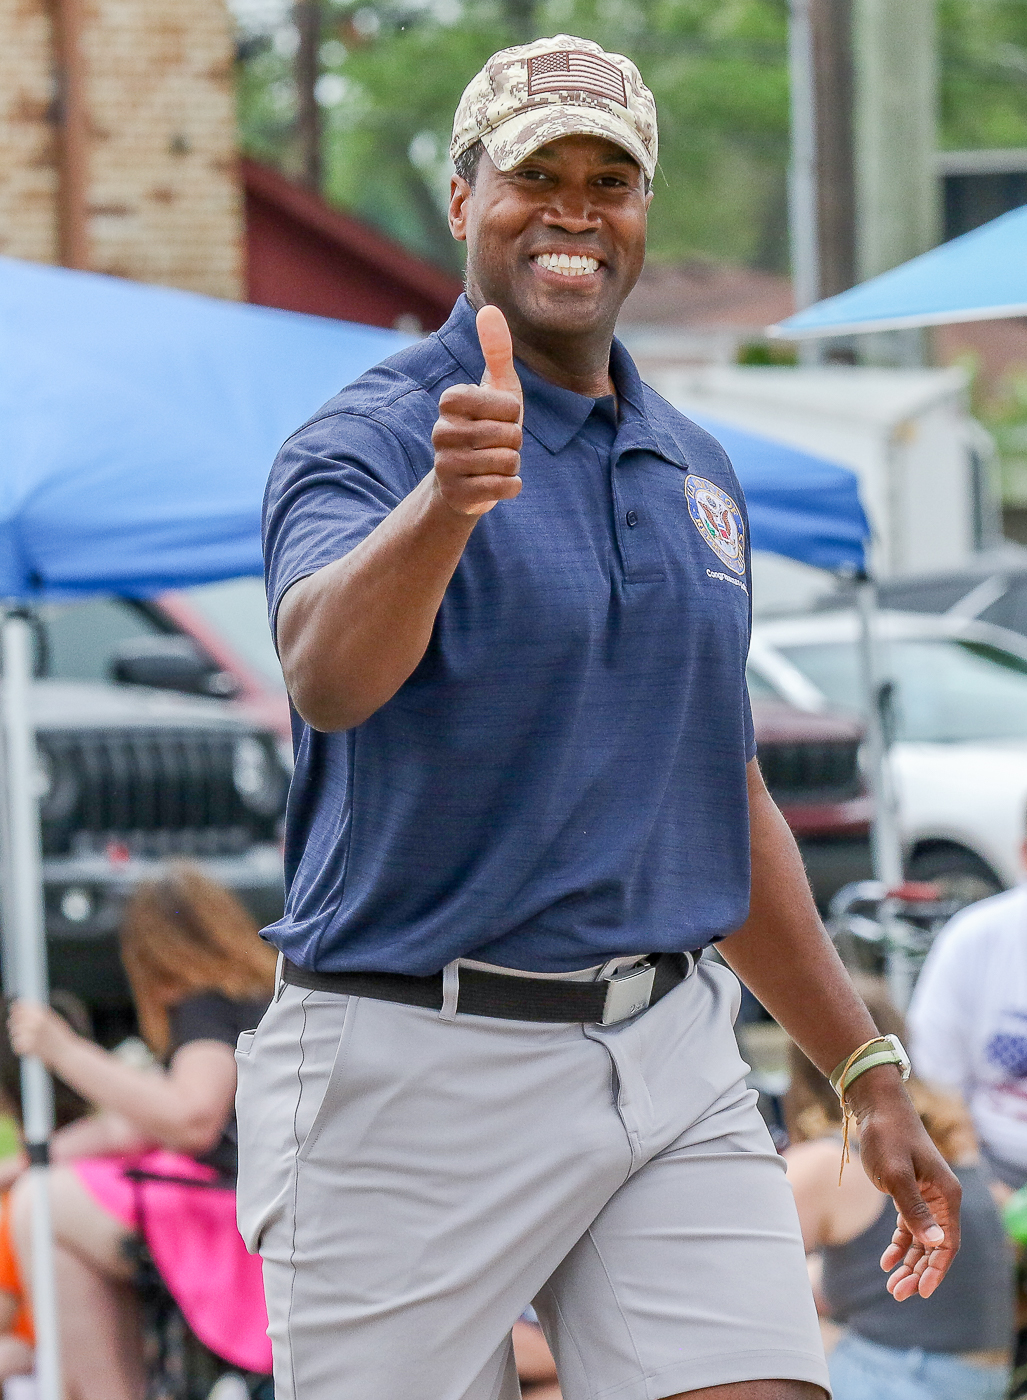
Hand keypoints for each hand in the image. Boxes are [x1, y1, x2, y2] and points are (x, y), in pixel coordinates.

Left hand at [8, 1000, 72, 1066]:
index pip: (19, 1007)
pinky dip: (20, 1048)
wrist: (68, 1053)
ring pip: (13, 1033)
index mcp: (42, 1014)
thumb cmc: (60, 1036)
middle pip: (13, 1020)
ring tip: (29, 1040)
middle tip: (22, 1030)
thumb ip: (37, 1013)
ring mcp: (32, 1035)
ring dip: (18, 1037)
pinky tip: (29, 1048)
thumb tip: (16, 1007)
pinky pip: (16, 1045)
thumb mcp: (52, 1019)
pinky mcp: (29, 1048)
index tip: (15, 1015)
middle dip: (14, 1025)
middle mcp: (36, 1022)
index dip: (15, 1011)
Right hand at [430, 305, 523, 516]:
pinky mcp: (457, 495)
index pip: (506, 404)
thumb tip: (490, 309)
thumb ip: (496, 350)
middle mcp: (442, 432)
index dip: (513, 412)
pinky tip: (497, 482)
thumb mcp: (496, 387)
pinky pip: (506, 487)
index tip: (499, 416)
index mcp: (450, 402)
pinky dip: (512, 486)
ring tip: (493, 462)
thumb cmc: (486, 426)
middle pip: (510, 434)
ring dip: (512, 463)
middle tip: (498, 443)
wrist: (464, 480)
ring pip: (508, 461)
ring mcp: (446, 465)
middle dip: (515, 441)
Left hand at [848, 1068, 961, 1299]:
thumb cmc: (887, 1137)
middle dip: (918, 1272)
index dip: (936, 1270)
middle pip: (935, 1246)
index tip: (920, 1292)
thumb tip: (936, 1243)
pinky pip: (908, 1227)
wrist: (875, 1108)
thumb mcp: (897, 1174)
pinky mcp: (909, 1192)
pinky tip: (886, 1261)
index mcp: (947, 1196)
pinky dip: (899, 1245)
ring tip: (892, 1285)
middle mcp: (941, 1199)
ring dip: (908, 1263)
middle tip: (898, 1293)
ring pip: (922, 1240)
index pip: (948, 1243)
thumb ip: (914, 1210)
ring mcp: (926, 1196)